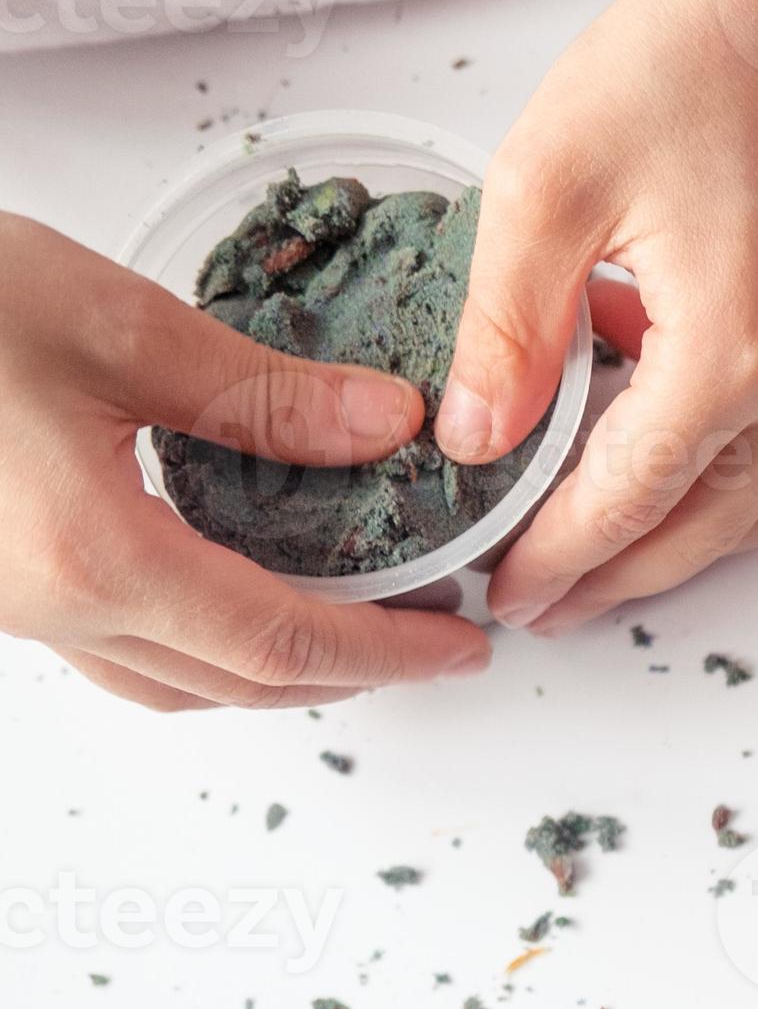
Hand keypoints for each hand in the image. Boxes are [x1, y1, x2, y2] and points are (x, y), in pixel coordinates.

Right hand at [0, 215, 489, 711]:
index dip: (390, 652)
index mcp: (93, 562)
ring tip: (351, 616)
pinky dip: (195, 638)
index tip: (462, 644)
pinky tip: (230, 588)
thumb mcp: (110, 324)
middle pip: (237, 684)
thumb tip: (386, 428)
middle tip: (430, 631)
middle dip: (348, 669)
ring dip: (270, 666)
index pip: (286, 644)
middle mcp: (46, 609)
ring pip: (169, 682)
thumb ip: (261, 393)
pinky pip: (112, 646)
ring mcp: (8, 608)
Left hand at [439, 0, 757, 633]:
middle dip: (626, 576)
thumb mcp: (545, 185)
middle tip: (556, 606)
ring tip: (622, 560)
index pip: (631, 495)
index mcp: (731, 349)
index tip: (512, 593)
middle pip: (713, 524)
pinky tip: (692, 461)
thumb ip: (506, 328)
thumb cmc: (689, 60)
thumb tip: (475, 437)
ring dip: (698, 544)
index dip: (561, 556)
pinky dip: (751, 480)